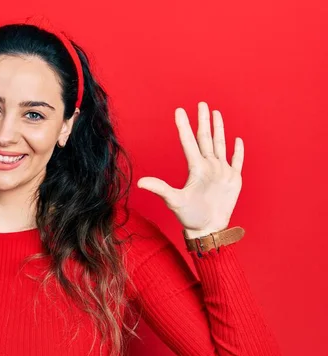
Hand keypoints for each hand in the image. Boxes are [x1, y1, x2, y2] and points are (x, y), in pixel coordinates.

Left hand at [137, 102, 243, 237]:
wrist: (208, 229)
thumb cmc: (189, 217)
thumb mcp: (174, 200)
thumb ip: (160, 188)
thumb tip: (139, 182)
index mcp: (195, 168)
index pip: (189, 141)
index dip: (184, 126)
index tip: (179, 111)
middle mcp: (208, 166)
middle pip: (206, 138)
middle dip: (204, 120)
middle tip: (202, 104)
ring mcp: (221, 172)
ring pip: (220, 145)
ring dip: (219, 129)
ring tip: (216, 113)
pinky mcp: (234, 180)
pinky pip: (237, 161)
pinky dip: (238, 151)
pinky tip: (237, 139)